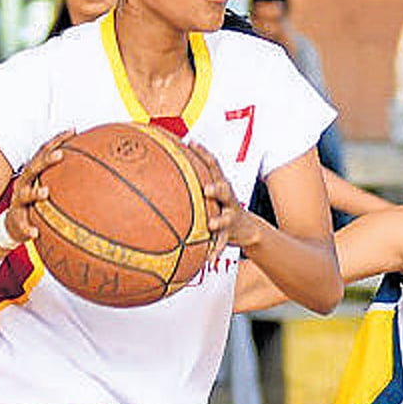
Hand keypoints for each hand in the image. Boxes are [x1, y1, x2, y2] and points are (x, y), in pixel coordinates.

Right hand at [3, 129, 73, 244]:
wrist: (15, 225)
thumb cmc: (37, 201)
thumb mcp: (49, 185)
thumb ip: (68, 174)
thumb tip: (99, 161)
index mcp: (33, 173)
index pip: (43, 152)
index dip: (57, 141)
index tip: (73, 131)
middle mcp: (24, 184)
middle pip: (33, 168)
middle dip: (46, 161)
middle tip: (60, 155)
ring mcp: (19, 202)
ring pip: (24, 195)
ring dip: (34, 193)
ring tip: (45, 192)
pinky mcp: (17, 220)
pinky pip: (22, 225)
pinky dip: (28, 228)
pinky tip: (35, 233)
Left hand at [186, 142, 259, 264]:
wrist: (246, 228)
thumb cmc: (219, 206)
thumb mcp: (209, 192)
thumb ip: (189, 181)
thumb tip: (156, 169)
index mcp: (220, 184)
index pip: (213, 165)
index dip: (203, 153)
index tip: (191, 143)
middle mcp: (228, 198)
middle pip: (225, 189)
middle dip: (217, 189)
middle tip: (207, 189)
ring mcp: (231, 214)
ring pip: (227, 216)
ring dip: (220, 219)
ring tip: (213, 223)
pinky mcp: (231, 232)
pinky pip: (222, 242)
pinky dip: (215, 250)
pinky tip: (209, 259)